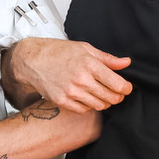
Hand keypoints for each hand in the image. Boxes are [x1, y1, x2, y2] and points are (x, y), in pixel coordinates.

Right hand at [13, 38, 131, 112]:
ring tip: (99, 93)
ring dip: (104, 102)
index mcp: (89, 64)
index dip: (126, 88)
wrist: (33, 60)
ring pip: (99, 105)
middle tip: (114, 92)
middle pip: (111, 97)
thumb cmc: (58, 52)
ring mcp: (71, 92)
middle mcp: (81, 80)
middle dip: (117, 96)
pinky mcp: (62, 101)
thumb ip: (107, 58)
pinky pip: (84, 110)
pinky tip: (85, 96)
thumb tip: (126, 63)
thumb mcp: (85, 49)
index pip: (118, 84)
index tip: (126, 88)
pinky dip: (88, 105)